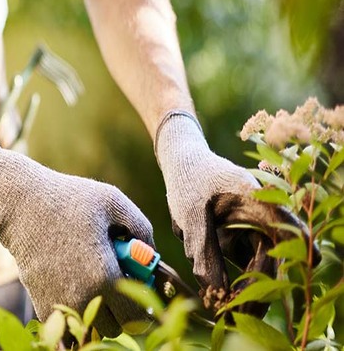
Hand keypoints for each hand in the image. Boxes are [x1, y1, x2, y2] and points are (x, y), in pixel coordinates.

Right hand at [0, 144, 153, 336]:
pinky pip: (69, 325)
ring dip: (99, 313)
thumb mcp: (111, 201)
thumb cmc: (68, 198)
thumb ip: (141, 226)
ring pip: (92, 329)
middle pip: (116, 328)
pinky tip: (74, 282)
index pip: (137, 317)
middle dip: (121, 310)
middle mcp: (83, 297)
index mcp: (105, 275)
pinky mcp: (43, 304)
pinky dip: (76, 312)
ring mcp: (61, 303)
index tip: (137, 284)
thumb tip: (152, 252)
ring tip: (94, 281)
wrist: (20, 205)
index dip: (143, 302)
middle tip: (115, 280)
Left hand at [155, 111, 308, 313]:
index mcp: (255, 198)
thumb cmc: (188, 180)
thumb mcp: (190, 214)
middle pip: (273, 255)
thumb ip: (203, 250)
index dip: (294, 251)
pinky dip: (236, 278)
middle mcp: (262, 214)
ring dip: (246, 286)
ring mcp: (255, 226)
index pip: (285, 226)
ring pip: (260, 263)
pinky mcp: (244, 235)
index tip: (294, 276)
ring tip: (225, 306)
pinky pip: (247, 261)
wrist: (182, 162)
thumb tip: (216, 292)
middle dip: (259, 288)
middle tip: (237, 313)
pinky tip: (219, 291)